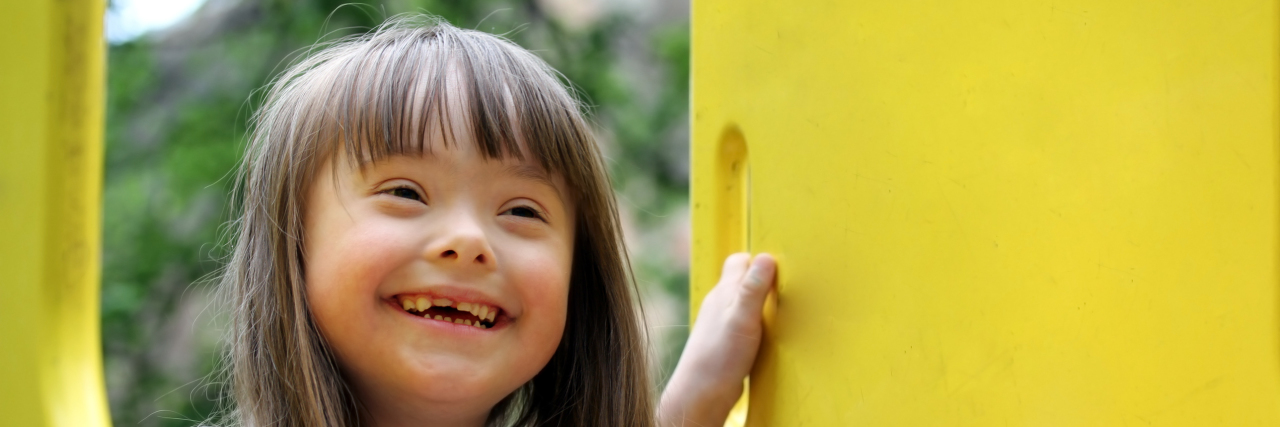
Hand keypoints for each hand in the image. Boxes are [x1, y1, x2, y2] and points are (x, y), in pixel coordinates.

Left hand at [659, 253, 776, 426]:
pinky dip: (756, 323)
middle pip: (742, 280)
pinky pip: (744, 322)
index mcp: (724, 292)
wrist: (702, 392)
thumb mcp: (743, 318)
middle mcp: (720, 303)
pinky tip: (766, 336)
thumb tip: (767, 257)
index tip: (780, 270)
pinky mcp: (726, 341)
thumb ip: (753, 289)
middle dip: (762, 279)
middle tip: (783, 289)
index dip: (759, 261)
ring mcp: (722, 322)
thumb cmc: (720, 355)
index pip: (740, 261)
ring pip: (743, 302)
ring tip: (779, 312)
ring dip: (760, 303)